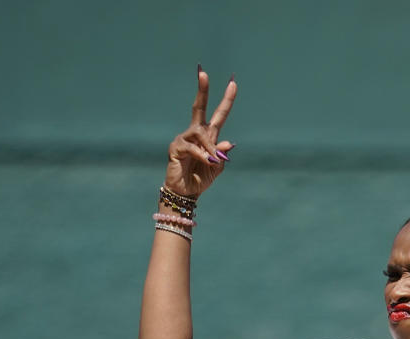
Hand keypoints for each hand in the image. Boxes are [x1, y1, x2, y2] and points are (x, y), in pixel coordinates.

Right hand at [163, 66, 236, 198]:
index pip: (218, 115)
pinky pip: (193, 148)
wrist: (186, 193)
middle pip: (199, 107)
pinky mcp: (176, 147)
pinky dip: (202, 156)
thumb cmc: (200, 180)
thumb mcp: (217, 168)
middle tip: (203, 72)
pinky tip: (207, 162)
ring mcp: (184, 139)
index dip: (226, 100)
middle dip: (202, 90)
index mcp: (208, 137)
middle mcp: (195, 134)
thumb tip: (229, 142)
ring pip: (200, 133)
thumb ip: (222, 154)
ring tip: (213, 161)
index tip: (233, 83)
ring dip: (209, 147)